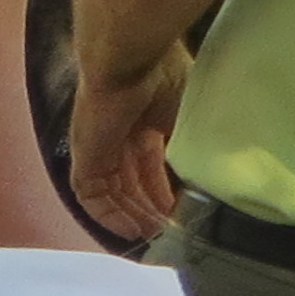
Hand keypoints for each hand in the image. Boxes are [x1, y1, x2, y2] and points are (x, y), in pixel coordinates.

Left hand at [70, 46, 189, 243]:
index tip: (180, 210)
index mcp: (143, 119)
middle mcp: (118, 134)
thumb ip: (193, 143)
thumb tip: (210, 172)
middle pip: (129, 180)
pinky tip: (129, 232)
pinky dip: (109, 216)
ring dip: (131, 216)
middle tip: (167, 230)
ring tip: (152, 237)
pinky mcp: (84, 156)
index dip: (163, 188)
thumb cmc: (165, 74)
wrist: (131, 58)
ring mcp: (98, 146)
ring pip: (111, 191)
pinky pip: (90, 195)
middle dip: (148, 207)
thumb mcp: (189, 115)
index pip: (150, 163)